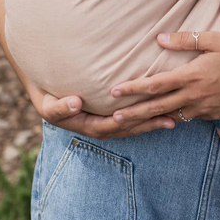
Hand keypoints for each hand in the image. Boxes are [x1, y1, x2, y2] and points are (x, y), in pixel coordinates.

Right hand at [25, 82, 175, 140]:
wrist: (45, 91)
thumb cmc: (48, 96)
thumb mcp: (48, 105)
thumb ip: (60, 107)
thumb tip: (76, 103)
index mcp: (87, 126)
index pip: (112, 126)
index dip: (129, 122)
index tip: (147, 117)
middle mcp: (99, 127)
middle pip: (128, 128)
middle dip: (148, 124)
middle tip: (170, 119)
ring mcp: (105, 122)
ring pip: (132, 124)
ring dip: (151, 121)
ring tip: (174, 117)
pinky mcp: (110, 114)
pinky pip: (130, 117)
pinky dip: (146, 115)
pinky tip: (163, 109)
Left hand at [109, 30, 219, 124]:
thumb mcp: (213, 39)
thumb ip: (185, 40)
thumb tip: (160, 38)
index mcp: (191, 76)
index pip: (155, 84)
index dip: (133, 88)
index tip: (114, 91)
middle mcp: (195, 96)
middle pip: (157, 107)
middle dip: (134, 112)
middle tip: (113, 118)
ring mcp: (204, 108)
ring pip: (172, 116)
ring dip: (150, 120)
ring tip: (132, 122)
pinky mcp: (213, 115)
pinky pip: (189, 118)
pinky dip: (173, 119)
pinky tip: (164, 118)